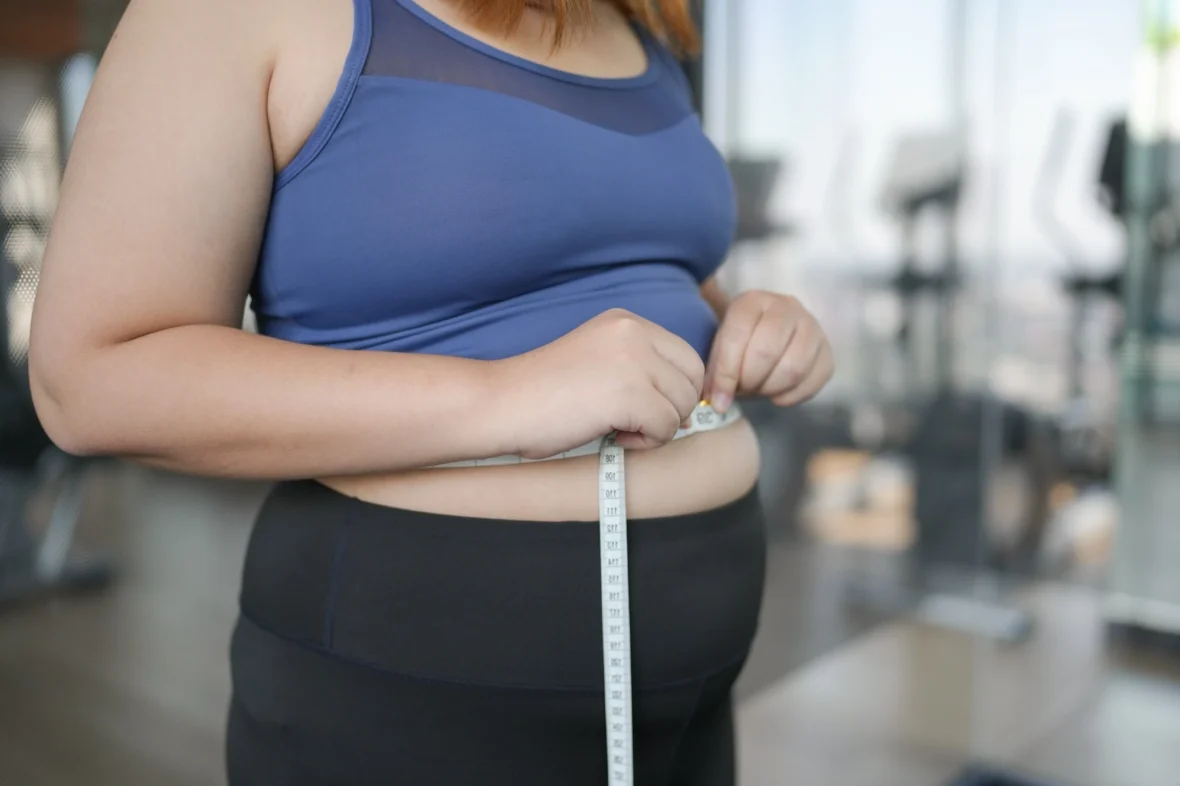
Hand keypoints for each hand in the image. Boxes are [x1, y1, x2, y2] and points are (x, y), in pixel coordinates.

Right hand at [489, 309, 704, 457]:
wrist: (501, 404)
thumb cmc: (542, 394)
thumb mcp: (598, 362)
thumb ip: (641, 371)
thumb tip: (690, 408)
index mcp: (626, 322)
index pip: (686, 356)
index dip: (674, 390)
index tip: (645, 408)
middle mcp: (634, 333)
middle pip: (691, 379)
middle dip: (670, 409)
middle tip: (632, 422)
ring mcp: (634, 361)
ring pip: (682, 405)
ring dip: (656, 427)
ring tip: (617, 427)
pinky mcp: (630, 394)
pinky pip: (666, 427)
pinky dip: (644, 442)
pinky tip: (612, 435)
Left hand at [705, 291, 833, 411]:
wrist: (767, 338)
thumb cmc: (739, 346)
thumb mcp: (720, 349)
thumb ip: (716, 372)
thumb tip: (718, 403)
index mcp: (752, 301)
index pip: (737, 336)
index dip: (726, 373)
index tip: (718, 399)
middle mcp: (786, 306)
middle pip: (767, 351)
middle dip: (750, 380)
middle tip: (743, 389)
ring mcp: (812, 327)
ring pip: (794, 368)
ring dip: (771, 389)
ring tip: (759, 390)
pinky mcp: (827, 352)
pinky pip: (812, 382)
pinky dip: (790, 396)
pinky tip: (777, 394)